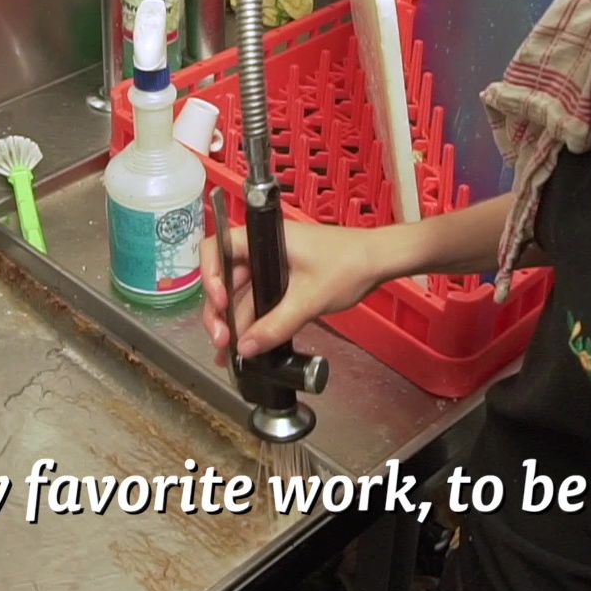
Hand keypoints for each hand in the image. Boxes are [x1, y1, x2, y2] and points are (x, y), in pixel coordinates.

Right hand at [200, 219, 390, 367]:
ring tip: (230, 352)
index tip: (219, 302)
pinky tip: (246, 346)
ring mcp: (272, 266)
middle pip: (225, 278)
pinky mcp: (284, 282)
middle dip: (219, 311)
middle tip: (221, 340)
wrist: (381, 262)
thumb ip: (276, 325)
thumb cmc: (349, 264)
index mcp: (264, 238)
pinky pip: (259, 302)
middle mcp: (263, 250)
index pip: (217, 249)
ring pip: (241, 295)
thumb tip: (246, 348)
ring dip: (234, 322)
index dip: (210, 276)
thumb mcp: (309, 299)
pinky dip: (252, 322)